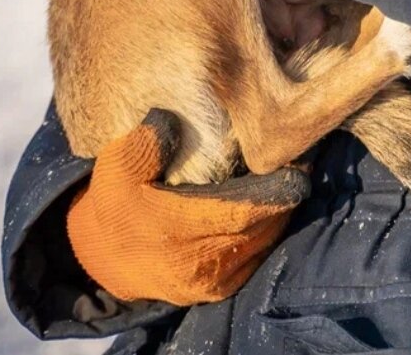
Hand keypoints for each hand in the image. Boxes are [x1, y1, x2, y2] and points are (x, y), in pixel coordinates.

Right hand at [67, 109, 309, 305]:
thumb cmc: (117, 203)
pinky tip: (276, 200)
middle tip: (304, 156)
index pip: (244, 211)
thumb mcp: (116, 166)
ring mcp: (214, 282)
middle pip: (263, 226)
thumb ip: (143, 144)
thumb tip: (169, 122)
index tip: (299, 159)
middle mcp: (202, 265)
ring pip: (265, 242)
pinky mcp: (221, 288)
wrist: (106, 257)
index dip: (277, 187)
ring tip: (294, 172)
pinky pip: (258, 255)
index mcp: (179, 232)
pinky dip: (270, 228)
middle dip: (287, 192)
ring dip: (282, 210)